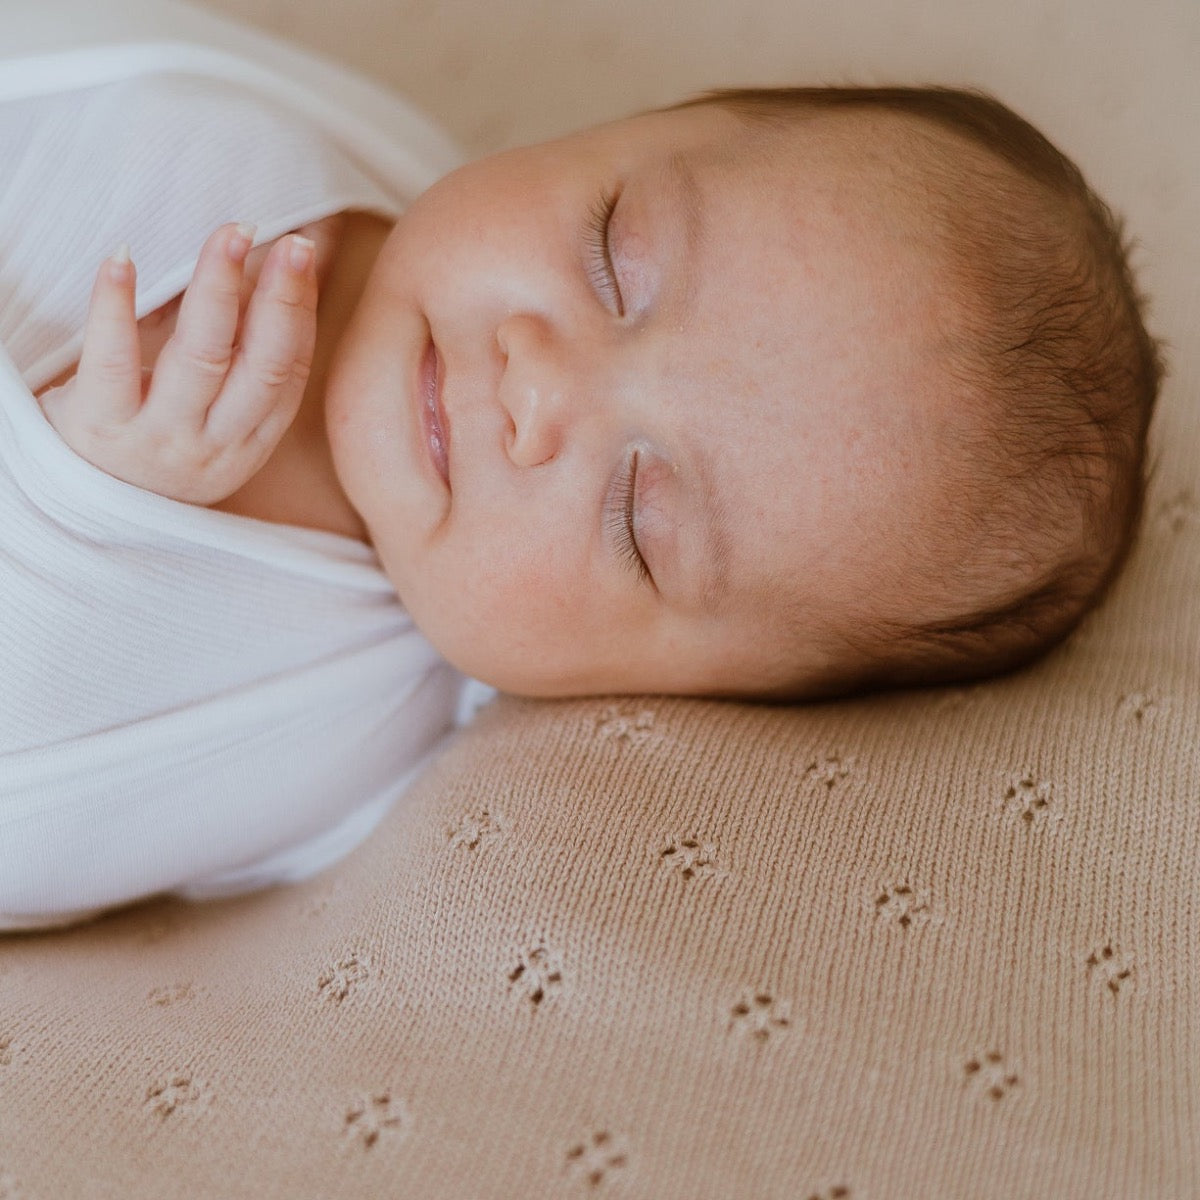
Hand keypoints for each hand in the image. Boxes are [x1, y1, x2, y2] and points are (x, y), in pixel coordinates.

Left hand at [37, 222, 318, 504]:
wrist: (85, 510)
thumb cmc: (153, 447)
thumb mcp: (211, 422)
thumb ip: (238, 359)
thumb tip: (269, 271)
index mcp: (249, 441)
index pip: (287, 372)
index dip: (298, 310)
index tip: (302, 252)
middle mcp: (213, 445)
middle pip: (258, 367)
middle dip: (279, 300)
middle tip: (289, 242)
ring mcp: (159, 439)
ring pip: (199, 360)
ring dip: (218, 290)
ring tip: (231, 236)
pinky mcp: (100, 428)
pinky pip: (113, 362)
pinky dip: (116, 305)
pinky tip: (123, 259)